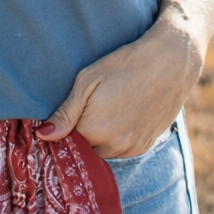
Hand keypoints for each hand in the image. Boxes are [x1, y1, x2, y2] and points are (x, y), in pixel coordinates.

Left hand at [37, 16, 202, 157]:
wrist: (171, 62)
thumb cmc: (125, 64)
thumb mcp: (88, 80)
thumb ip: (65, 113)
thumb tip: (42, 136)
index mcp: (92, 129)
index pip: (66, 141)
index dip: (64, 128)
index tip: (68, 114)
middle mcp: (112, 145)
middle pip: (85, 149)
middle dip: (82, 134)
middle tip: (89, 107)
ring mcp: (131, 147)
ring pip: (104, 151)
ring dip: (100, 138)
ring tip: (108, 108)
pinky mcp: (146, 145)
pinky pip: (122, 150)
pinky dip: (118, 138)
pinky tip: (123, 114)